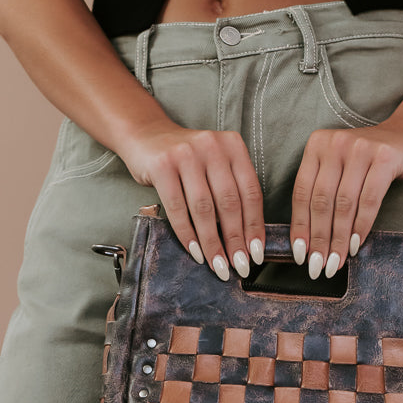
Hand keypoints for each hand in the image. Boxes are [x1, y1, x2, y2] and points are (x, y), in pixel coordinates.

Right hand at [123, 124, 264, 279]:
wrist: (146, 136)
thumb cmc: (186, 160)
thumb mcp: (215, 166)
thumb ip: (231, 191)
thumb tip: (245, 240)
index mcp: (233, 146)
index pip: (251, 192)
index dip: (255, 226)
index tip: (256, 254)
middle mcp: (212, 146)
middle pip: (229, 203)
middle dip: (235, 240)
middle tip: (239, 266)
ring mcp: (186, 154)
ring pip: (204, 208)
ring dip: (212, 243)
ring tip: (218, 266)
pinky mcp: (162, 166)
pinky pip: (177, 208)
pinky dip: (187, 235)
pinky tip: (195, 252)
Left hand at [289, 124, 402, 277]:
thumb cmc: (369, 161)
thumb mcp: (339, 169)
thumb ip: (322, 192)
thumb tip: (307, 242)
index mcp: (317, 145)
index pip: (302, 192)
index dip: (300, 227)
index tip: (301, 254)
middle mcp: (336, 143)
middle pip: (322, 201)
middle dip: (319, 239)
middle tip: (318, 266)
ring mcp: (360, 148)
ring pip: (344, 204)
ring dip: (339, 239)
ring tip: (336, 262)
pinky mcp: (385, 158)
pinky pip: (369, 200)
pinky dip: (361, 226)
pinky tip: (356, 245)